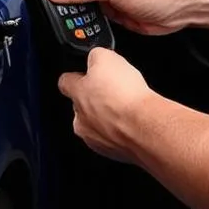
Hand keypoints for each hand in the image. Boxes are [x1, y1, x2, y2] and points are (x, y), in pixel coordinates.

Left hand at [58, 47, 154, 162]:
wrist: (143, 127)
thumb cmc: (126, 97)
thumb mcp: (107, 58)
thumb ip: (96, 56)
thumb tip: (95, 56)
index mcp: (77, 94)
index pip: (65, 82)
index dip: (75, 76)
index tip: (84, 74)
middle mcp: (81, 119)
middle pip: (81, 106)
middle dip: (95, 99)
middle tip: (114, 91)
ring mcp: (95, 138)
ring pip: (97, 125)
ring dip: (108, 117)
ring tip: (126, 108)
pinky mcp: (112, 152)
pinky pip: (113, 139)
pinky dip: (121, 132)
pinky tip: (132, 123)